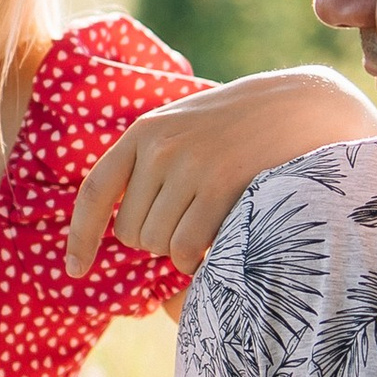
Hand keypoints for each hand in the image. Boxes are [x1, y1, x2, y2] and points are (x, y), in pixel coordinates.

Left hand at [65, 68, 369, 281]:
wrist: (301, 106)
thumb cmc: (242, 126)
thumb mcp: (185, 126)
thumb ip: (151, 161)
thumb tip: (124, 226)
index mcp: (143, 132)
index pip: (95, 193)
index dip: (80, 237)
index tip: (75, 271)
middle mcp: (159, 147)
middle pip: (130, 231)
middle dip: (154, 240)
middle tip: (190, 223)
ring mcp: (189, 166)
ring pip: (158, 243)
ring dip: (180, 250)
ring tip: (210, 223)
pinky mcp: (220, 186)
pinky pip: (187, 248)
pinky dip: (197, 260)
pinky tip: (217, 243)